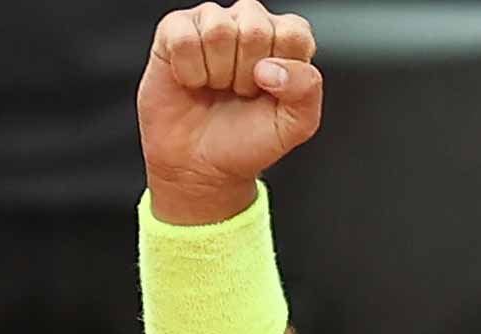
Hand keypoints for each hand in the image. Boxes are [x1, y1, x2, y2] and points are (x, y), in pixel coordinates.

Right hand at [137, 0, 321, 222]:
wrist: (201, 163)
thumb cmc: (248, 140)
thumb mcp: (296, 124)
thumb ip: (306, 89)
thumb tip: (272, 68)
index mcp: (286, 41)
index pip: (293, 33)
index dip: (282, 70)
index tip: (271, 91)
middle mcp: (250, 24)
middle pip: (255, 29)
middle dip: (247, 74)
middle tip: (240, 93)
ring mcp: (212, 22)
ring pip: (218, 30)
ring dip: (218, 72)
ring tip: (218, 86)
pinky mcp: (175, 29)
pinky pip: (183, 37)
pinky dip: (189, 70)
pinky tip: (193, 81)